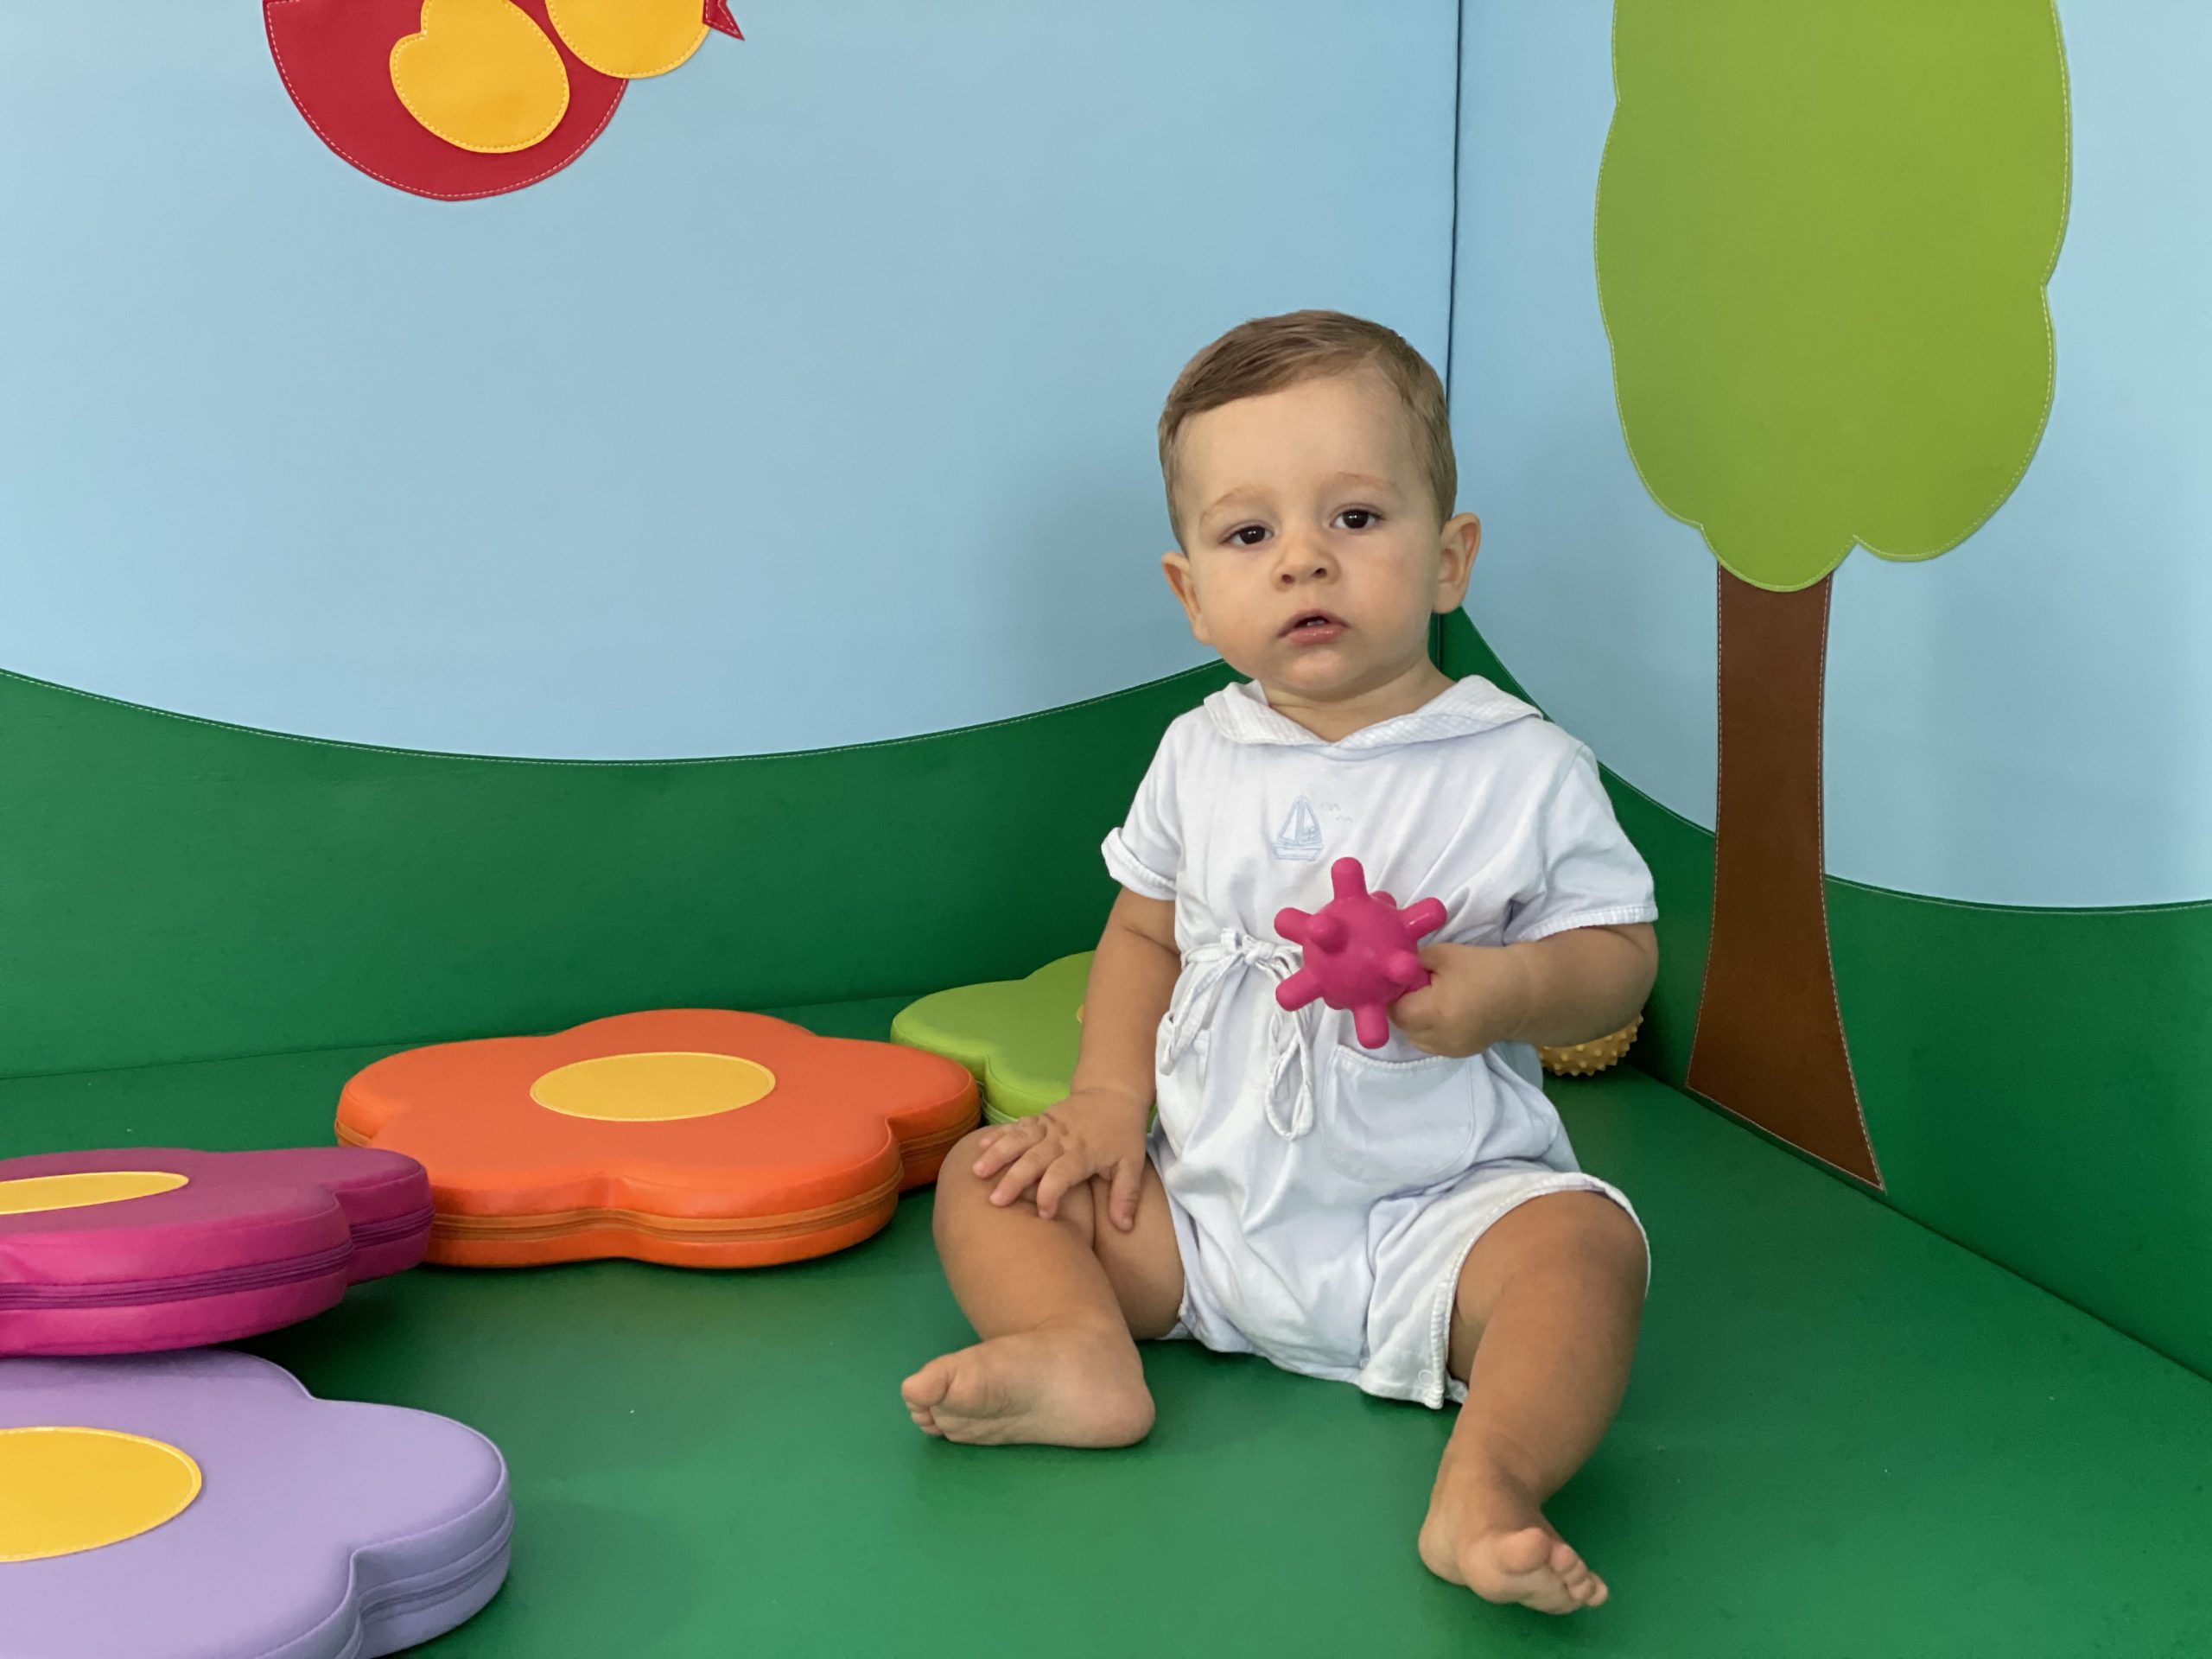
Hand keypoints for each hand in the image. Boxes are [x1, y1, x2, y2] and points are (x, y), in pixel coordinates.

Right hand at [970, 1086, 1152, 1229]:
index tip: (1044, 1215)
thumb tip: (1125, 1227)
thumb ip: (1126, 1195)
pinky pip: (1016, 1126)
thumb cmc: (1122, 1133)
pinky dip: (998, 1135)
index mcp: (1083, 1152)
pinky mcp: (1040, 1118)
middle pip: (1034, 1158)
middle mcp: (1062, 1138)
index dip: (1052, 1193)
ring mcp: (1048, 1126)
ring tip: (977, 1171)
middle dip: (1014, 1179)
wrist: (1113, 1092)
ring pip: (1019, 1139)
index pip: (1063, 1173)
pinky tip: (979, 1146)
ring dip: (997, 1154)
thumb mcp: (1132, 1163)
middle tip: (995, 1200)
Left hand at [1388, 943, 1531, 1057]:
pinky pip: (1431, 1044)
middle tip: (1415, 987)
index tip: (1403, 979)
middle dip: (1403, 1006)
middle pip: (1403, 1026)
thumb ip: (1413, 963)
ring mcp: (1450, 1050)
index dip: (1394, 993)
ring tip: (1430, 1000)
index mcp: (1435, 1012)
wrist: (1523, 992)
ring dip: (1415, 1020)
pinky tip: (1442, 1011)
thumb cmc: (1484, 969)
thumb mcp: (1443, 955)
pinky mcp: (1460, 1053)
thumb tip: (1394, 969)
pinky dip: (1429, 1029)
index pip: (1395, 1009)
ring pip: (1415, 1038)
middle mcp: (1440, 1037)